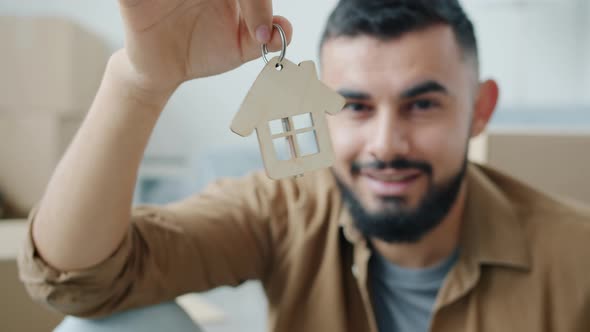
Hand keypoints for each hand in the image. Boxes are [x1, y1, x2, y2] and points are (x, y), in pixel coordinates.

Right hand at [116, 0, 292, 94]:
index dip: (256, 5)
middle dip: (244, 3)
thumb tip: (283, 29)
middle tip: (246, 20)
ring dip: (198, 3)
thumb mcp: (237, 47)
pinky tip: (170, 9)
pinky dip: (154, 1)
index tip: (259, 32)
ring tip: (203, 12)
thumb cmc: (201, 50)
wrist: (166, 72)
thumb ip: (261, 38)